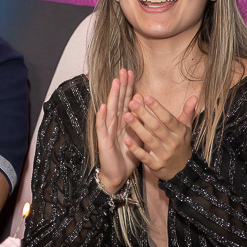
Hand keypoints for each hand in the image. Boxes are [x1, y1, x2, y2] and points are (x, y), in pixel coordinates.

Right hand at [95, 68, 139, 192]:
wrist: (118, 175)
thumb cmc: (127, 155)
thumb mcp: (138, 136)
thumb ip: (141, 120)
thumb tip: (144, 103)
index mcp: (123, 122)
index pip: (126, 100)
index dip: (128, 87)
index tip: (131, 73)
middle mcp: (114, 123)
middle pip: (118, 101)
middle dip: (121, 86)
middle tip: (124, 70)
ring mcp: (108, 131)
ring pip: (110, 110)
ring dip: (112, 96)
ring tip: (115, 82)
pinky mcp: (103, 141)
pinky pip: (102, 127)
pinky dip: (102, 117)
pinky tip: (103, 107)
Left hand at [123, 94, 197, 180]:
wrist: (182, 171)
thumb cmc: (181, 144)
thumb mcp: (186, 129)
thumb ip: (188, 112)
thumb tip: (194, 96)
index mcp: (180, 132)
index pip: (168, 118)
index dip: (158, 108)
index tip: (147, 97)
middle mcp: (173, 143)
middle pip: (156, 127)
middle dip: (144, 114)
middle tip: (132, 102)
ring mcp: (164, 154)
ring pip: (149, 139)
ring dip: (137, 128)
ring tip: (126, 116)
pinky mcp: (156, 165)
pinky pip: (144, 156)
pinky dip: (135, 149)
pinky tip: (127, 140)